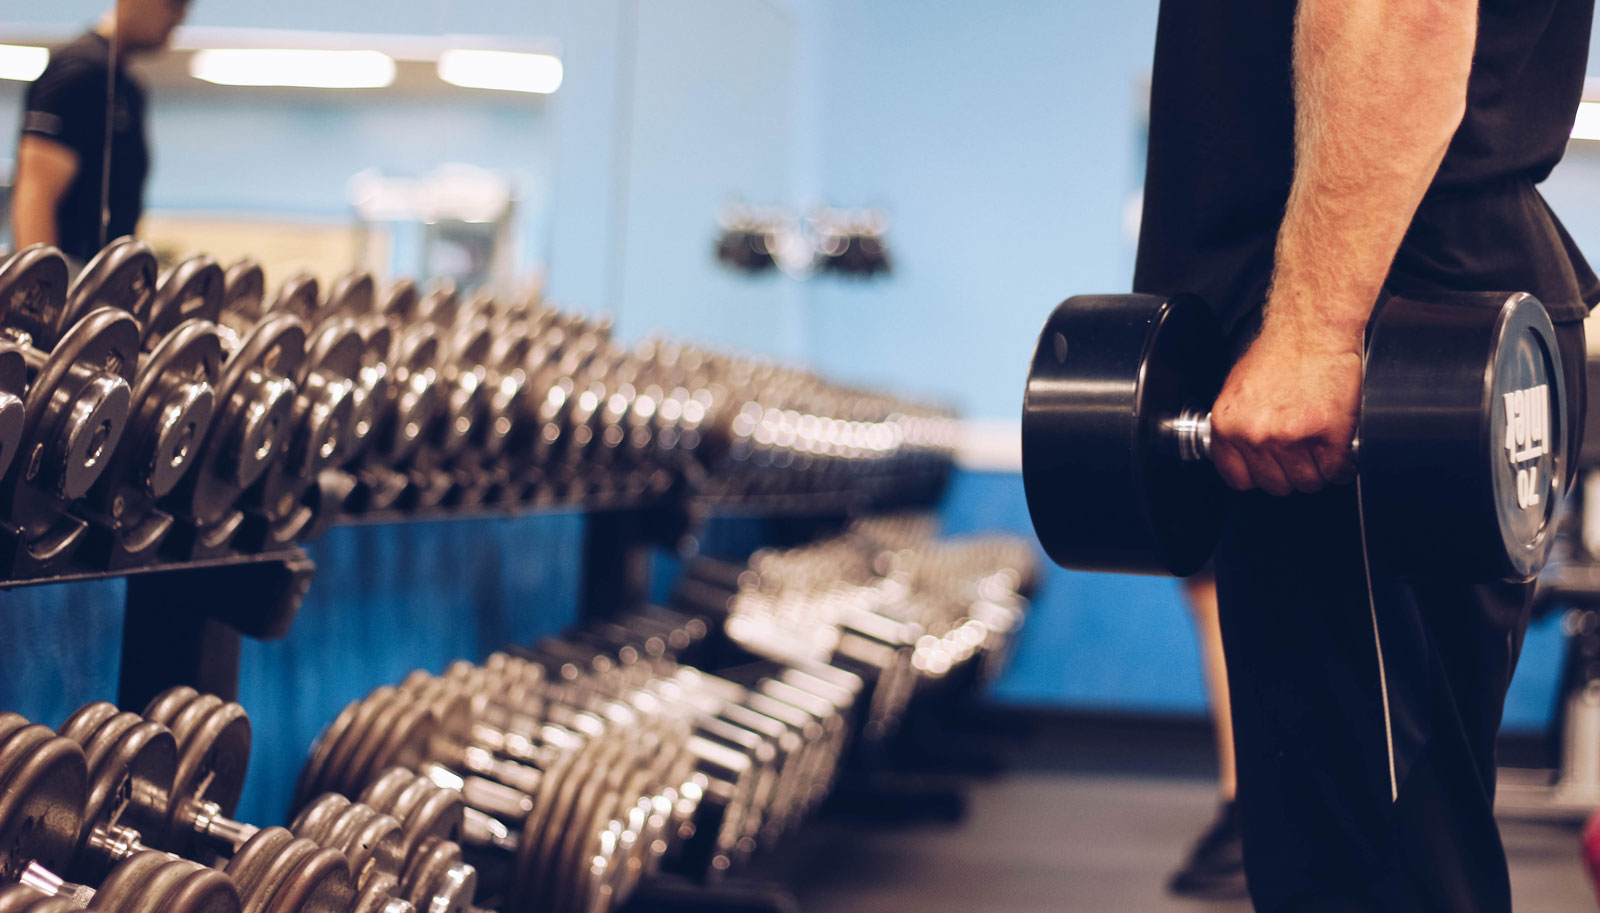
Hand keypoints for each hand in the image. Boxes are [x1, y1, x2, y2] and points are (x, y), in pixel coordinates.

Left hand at [1209, 321, 1361, 495]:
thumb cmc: (1280, 350)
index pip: (1237, 477)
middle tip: (1301, 453)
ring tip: (1321, 448)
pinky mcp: (1328, 436)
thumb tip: (1242, 450)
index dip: (1257, 476)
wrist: (1313, 329)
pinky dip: (1343, 466)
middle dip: (1291, 472)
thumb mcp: (1238, 388)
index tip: (1268, 470)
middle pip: (1275, 484)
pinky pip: (1337, 472)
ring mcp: (1291, 438)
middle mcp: (1255, 434)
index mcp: (1228, 423)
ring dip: (1319, 470)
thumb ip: (1238, 424)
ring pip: (1308, 482)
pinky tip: (1340, 450)